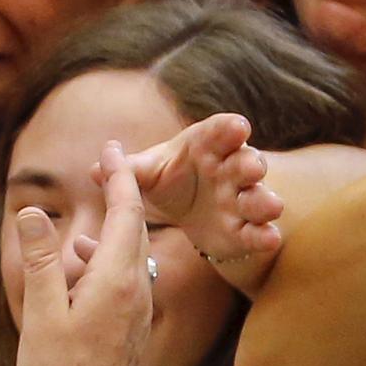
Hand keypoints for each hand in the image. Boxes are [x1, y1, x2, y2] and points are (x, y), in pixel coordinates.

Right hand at [14, 140, 152, 365]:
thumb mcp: (40, 310)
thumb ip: (40, 258)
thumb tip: (32, 212)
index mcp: (118, 281)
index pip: (127, 213)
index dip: (120, 176)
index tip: (110, 148)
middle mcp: (138, 293)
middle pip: (136, 231)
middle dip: (119, 198)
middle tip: (102, 171)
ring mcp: (139, 314)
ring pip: (132, 259)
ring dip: (110, 238)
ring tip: (77, 242)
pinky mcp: (133, 332)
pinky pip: (129, 283)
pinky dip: (110, 266)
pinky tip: (83, 278)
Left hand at [122, 113, 281, 263]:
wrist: (189, 207)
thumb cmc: (169, 178)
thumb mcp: (146, 172)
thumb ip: (126, 172)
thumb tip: (95, 170)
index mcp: (205, 146)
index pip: (219, 132)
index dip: (228, 129)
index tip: (237, 127)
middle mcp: (229, 169)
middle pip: (245, 162)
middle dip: (251, 164)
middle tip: (252, 168)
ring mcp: (240, 200)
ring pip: (257, 197)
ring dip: (264, 200)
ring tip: (271, 206)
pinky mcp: (244, 229)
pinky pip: (257, 231)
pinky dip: (264, 235)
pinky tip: (270, 239)